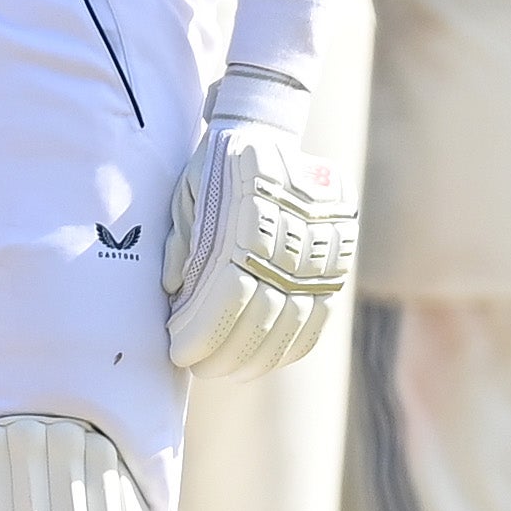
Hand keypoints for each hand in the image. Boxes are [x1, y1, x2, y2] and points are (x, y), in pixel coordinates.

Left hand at [163, 80, 355, 378]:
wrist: (271, 138)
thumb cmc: (216, 168)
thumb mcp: (188, 192)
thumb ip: (180, 241)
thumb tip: (174, 293)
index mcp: (253, 215)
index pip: (229, 293)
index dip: (204, 332)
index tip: (179, 353)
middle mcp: (293, 236)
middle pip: (261, 314)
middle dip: (226, 353)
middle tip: (200, 371)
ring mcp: (322, 252)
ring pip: (293, 322)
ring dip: (258, 358)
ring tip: (228, 372)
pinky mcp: (337, 264)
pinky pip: (319, 317)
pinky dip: (292, 346)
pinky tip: (266, 362)